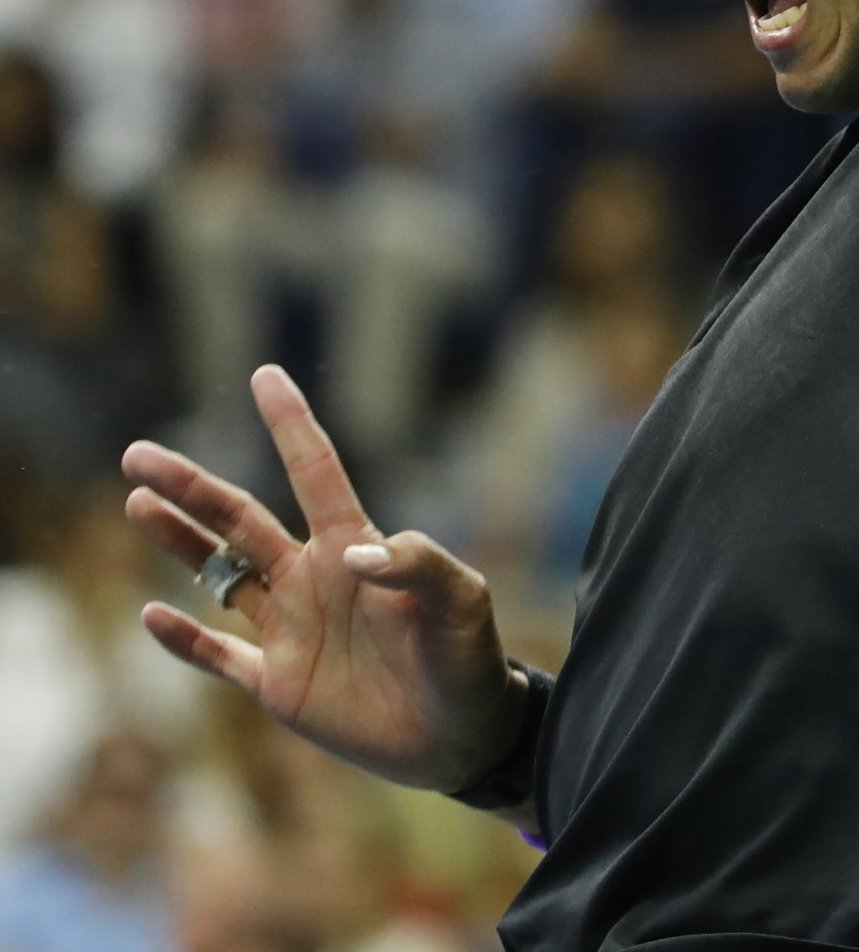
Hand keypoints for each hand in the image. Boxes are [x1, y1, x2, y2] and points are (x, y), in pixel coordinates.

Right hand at [121, 365, 526, 794]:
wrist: (463, 735)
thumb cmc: (470, 657)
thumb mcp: (461, 599)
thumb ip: (417, 565)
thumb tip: (352, 554)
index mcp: (355, 548)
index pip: (315, 473)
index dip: (291, 425)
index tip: (264, 375)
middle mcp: (313, 579)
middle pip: (240, 520)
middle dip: (191, 486)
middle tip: (137, 454)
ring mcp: (291, 630)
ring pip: (220, 576)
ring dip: (179, 543)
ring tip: (137, 502)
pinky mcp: (279, 684)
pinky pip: (219, 657)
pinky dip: (185, 641)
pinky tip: (151, 614)